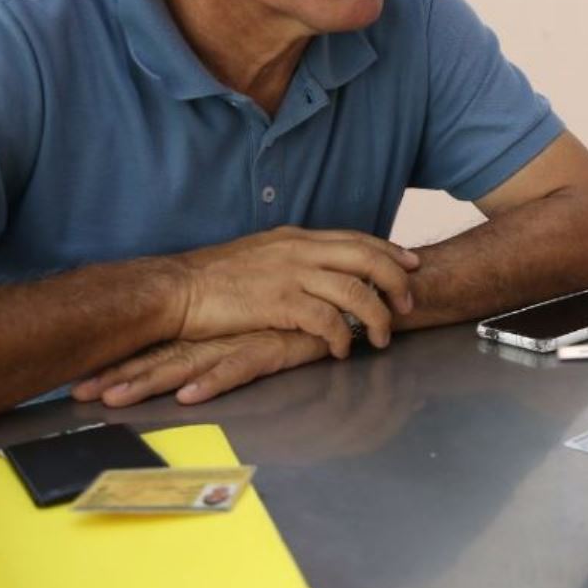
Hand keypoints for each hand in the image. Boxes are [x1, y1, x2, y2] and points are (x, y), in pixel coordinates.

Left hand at [72, 329, 329, 406]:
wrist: (342, 292)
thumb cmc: (297, 313)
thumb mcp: (253, 328)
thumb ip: (226, 342)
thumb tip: (191, 361)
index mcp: (209, 331)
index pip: (155, 348)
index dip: (118, 362)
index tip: (79, 380)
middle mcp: (217, 334)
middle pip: (159, 356)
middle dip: (118, 374)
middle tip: (77, 391)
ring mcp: (240, 339)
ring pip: (187, 363)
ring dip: (149, 381)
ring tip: (114, 398)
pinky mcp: (269, 346)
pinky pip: (237, 368)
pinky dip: (212, 383)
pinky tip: (188, 396)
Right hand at [168, 226, 419, 356]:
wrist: (177, 289)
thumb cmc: (213, 278)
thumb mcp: (261, 254)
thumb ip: (292, 258)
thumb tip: (316, 269)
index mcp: (296, 237)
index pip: (356, 239)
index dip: (389, 251)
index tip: (410, 265)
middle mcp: (299, 250)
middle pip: (367, 258)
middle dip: (396, 281)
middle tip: (408, 304)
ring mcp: (290, 274)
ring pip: (355, 290)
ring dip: (375, 315)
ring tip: (382, 337)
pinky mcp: (279, 303)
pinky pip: (327, 319)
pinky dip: (342, 336)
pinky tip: (342, 350)